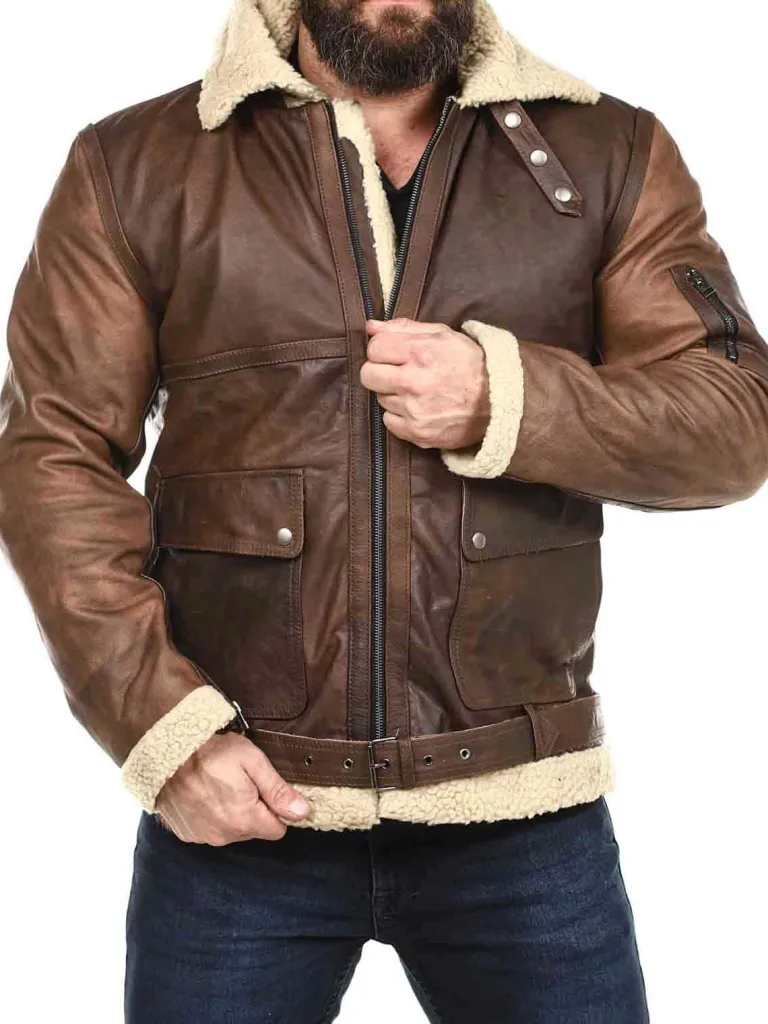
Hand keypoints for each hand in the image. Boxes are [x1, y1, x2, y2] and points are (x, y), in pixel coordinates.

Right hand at [154, 732, 309, 844]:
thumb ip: (278, 790)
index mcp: (245, 820)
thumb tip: (303, 812)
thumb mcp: (252, 761)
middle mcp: (224, 835)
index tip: (265, 789)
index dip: (277, 808)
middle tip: (242, 781)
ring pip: (232, 831)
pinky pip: (211, 829)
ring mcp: (203, 836)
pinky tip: (205, 794)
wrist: (165, 751)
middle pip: (255, 830)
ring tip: (221, 784)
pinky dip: (211, 815)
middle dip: (255, 809)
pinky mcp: (187, 832)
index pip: (278, 829)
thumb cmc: (211, 752)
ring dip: (232, 813)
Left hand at [361, 318, 490, 449]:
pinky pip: (389, 421)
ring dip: (393, 394)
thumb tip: (370, 327)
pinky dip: (399, 416)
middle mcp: (413, 382)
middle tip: (398, 372)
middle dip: (380, 371)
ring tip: (416, 391)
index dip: (382, 349)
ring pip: (380, 398)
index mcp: (420, 352)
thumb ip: (404, 328)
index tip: (393, 353)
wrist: (498, 401)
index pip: (374, 348)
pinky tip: (417, 408)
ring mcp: (414, 410)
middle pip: (368, 375)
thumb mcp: (443, 335)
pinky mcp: (416, 433)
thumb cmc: (470, 364)